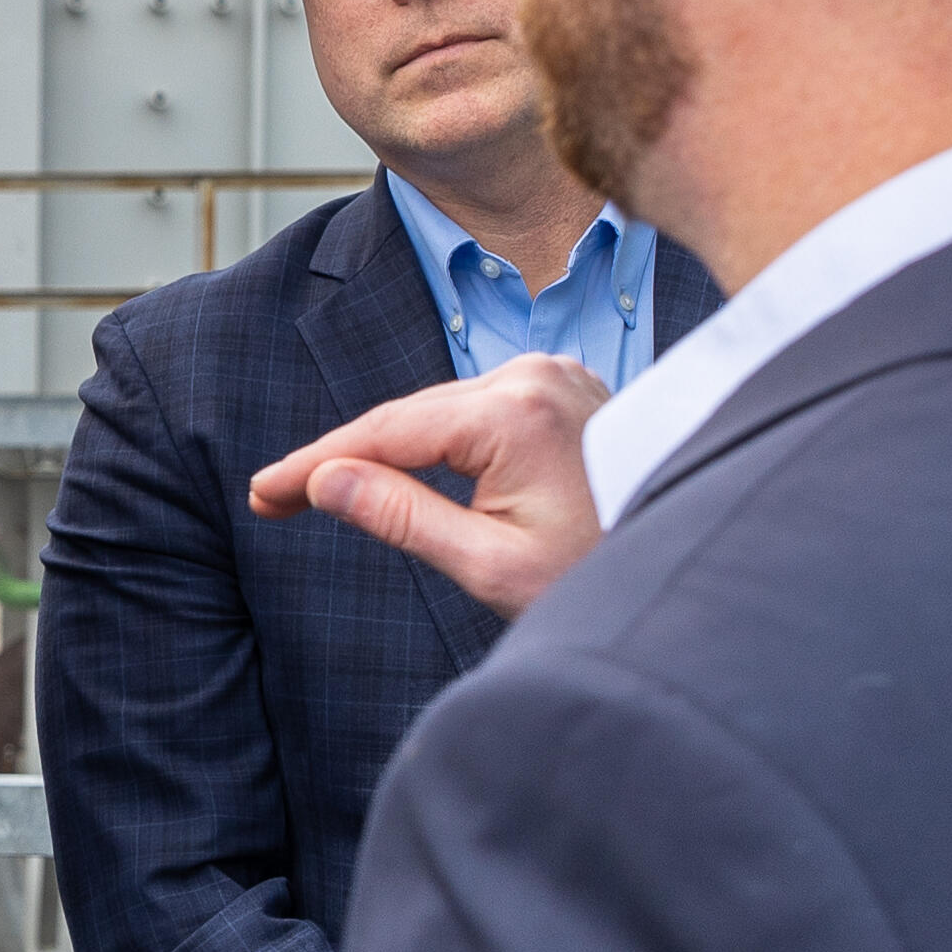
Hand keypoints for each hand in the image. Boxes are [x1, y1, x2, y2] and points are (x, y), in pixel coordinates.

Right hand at [249, 352, 609, 619]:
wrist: (687, 567)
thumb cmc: (601, 576)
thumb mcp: (491, 566)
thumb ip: (402, 518)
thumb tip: (325, 481)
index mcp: (514, 412)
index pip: (385, 432)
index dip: (316, 463)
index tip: (264, 492)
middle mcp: (534, 375)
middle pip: (410, 416)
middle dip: (343, 458)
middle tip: (276, 499)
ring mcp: (555, 376)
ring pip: (443, 411)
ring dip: (389, 449)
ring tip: (326, 487)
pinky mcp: (567, 390)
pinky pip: (480, 409)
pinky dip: (438, 440)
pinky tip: (398, 467)